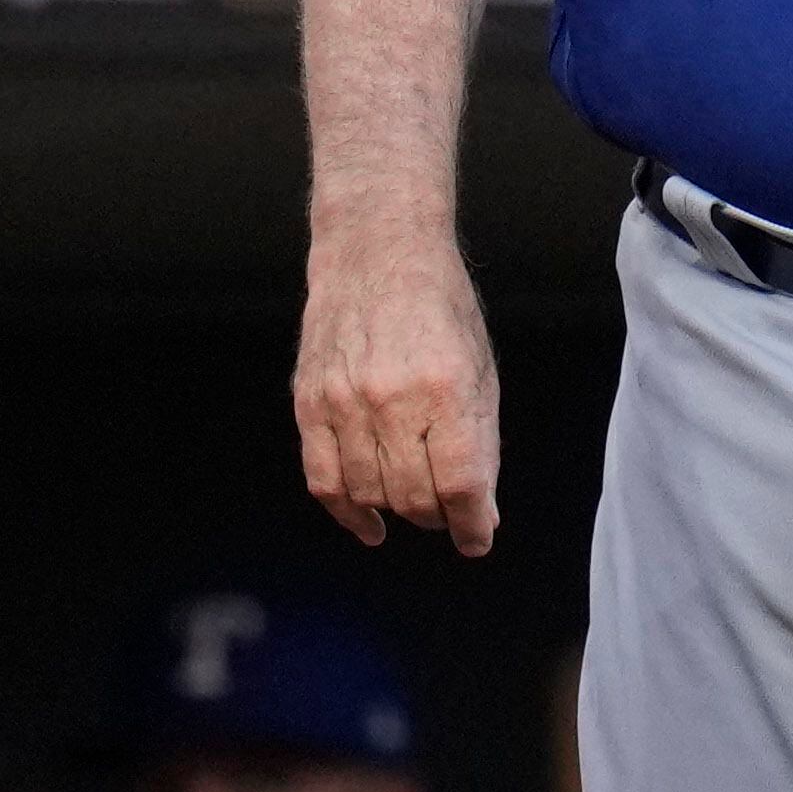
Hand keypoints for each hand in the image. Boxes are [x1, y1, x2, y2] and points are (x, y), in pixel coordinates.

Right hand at [293, 225, 502, 555]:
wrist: (378, 253)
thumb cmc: (440, 309)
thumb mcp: (480, 368)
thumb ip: (481, 440)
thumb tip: (483, 509)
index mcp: (445, 388)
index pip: (461, 483)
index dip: (473, 524)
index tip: (479, 538)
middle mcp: (391, 399)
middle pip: (414, 496)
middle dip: (439, 516)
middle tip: (451, 515)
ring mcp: (343, 402)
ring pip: (369, 494)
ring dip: (398, 513)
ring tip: (417, 509)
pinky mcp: (309, 403)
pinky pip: (323, 479)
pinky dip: (347, 511)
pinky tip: (369, 522)